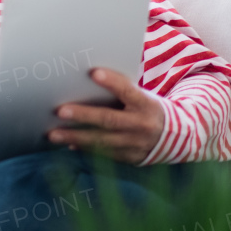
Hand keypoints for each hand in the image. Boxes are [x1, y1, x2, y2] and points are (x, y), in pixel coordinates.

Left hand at [48, 68, 164, 163]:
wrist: (177, 137)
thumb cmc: (147, 108)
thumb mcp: (142, 96)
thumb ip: (122, 90)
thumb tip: (87, 81)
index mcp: (146, 104)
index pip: (128, 91)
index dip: (112, 82)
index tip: (94, 73)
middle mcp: (141, 125)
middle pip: (109, 119)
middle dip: (83, 115)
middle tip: (60, 111)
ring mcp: (135, 144)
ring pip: (102, 141)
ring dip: (75, 137)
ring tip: (53, 134)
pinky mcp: (130, 157)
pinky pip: (104, 154)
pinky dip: (85, 149)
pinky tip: (68, 145)